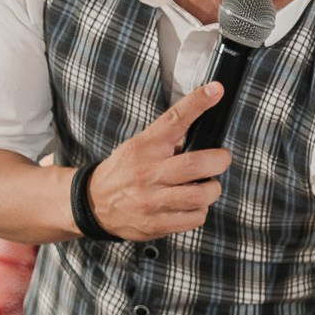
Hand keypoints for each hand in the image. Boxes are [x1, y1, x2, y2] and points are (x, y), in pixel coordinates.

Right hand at [86, 83, 233, 239]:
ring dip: (212, 189)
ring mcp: (151, 199)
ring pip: (200, 194)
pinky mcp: (155, 223)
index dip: (197, 104)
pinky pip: (195, 218)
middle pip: (196, 163)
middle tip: (222, 159)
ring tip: (207, 186)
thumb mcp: (138, 147)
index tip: (215, 90)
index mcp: (145, 146)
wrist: (92, 204)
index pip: (173, 120)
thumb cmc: (124, 172)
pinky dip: (200, 211)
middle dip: (220, 160)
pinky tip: (191, 206)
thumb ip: (166, 140)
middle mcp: (147, 172)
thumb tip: (200, 128)